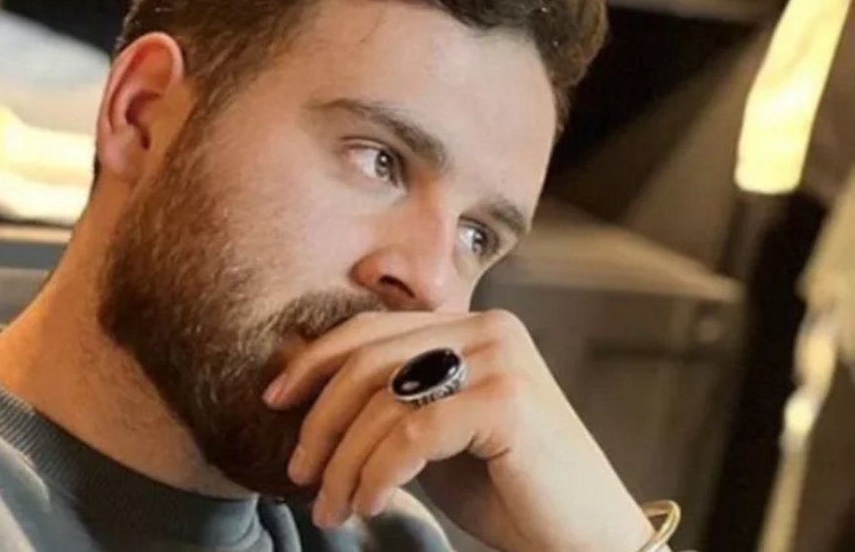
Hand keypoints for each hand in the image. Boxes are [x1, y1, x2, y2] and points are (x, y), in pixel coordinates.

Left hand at [263, 310, 655, 551]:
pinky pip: (412, 434)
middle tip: (298, 473)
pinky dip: (379, 474)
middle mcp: (488, 329)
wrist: (583, 537)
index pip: (371, 331)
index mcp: (470, 326)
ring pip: (384, 402)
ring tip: (332, 509)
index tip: (274, 400)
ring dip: (345, 463)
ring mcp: (502, 360)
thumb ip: (388, 404)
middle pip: (368, 362)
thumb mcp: (433, 436)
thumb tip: (304, 391)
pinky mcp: (508, 401)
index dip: (314, 362)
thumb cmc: (507, 489)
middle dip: (320, 423)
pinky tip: (370, 505)